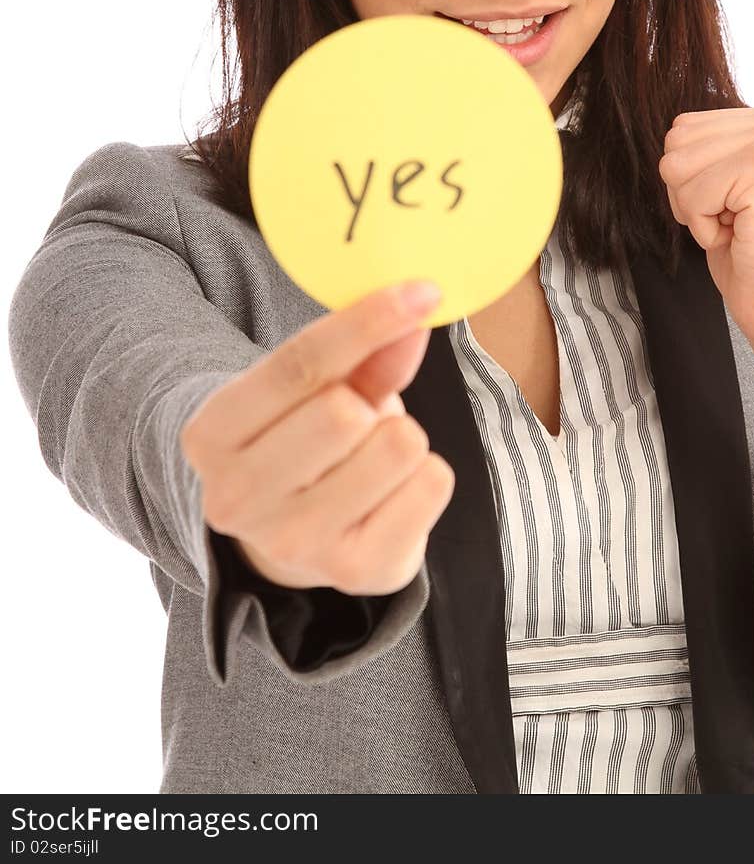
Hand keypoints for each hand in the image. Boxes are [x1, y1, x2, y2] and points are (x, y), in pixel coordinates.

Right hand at [180, 281, 453, 595]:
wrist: (290, 534)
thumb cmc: (302, 439)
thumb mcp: (314, 387)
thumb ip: (363, 352)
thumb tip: (416, 315)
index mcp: (210, 435)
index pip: (298, 364)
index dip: (366, 322)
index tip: (421, 291)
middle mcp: (237, 498)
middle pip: (344, 412)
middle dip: (370, 400)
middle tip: (361, 416)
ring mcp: (294, 543)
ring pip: (396, 447)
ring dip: (402, 436)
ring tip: (373, 456)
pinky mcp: (355, 572)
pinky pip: (432, 486)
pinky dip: (429, 474)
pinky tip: (395, 490)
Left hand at [658, 103, 753, 347]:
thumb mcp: (736, 182)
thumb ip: (716, 144)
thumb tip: (675, 127)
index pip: (687, 127)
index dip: (695, 179)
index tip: (739, 207)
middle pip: (677, 140)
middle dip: (690, 191)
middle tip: (736, 221)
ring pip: (675, 163)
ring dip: (694, 208)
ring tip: (739, 227)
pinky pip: (688, 193)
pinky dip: (701, 227)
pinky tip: (740, 238)